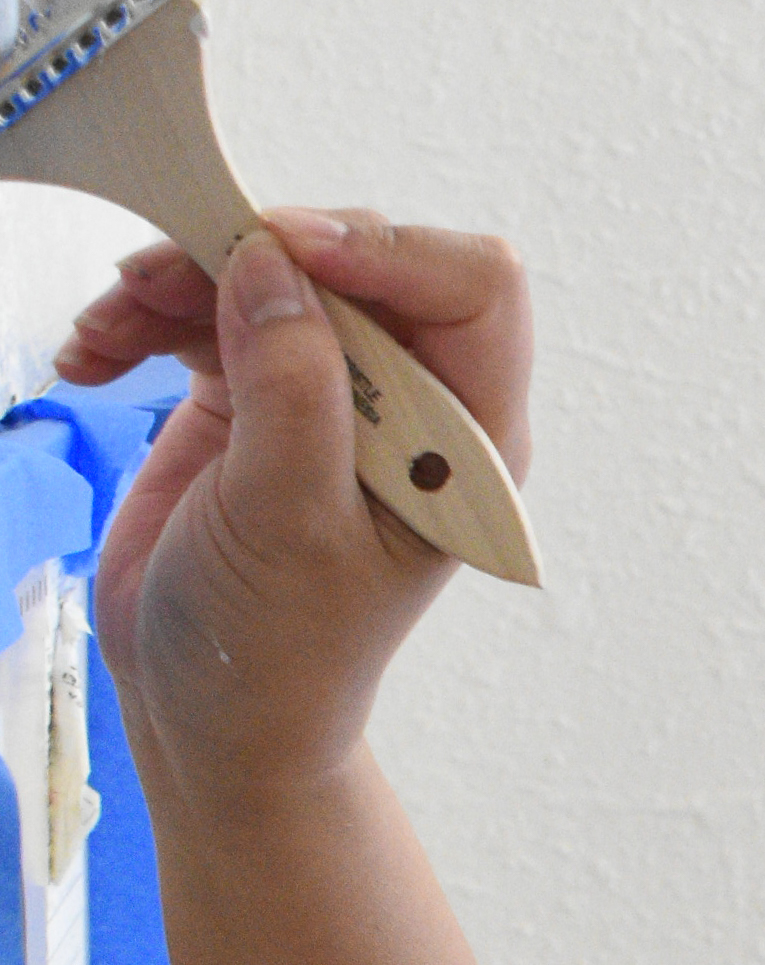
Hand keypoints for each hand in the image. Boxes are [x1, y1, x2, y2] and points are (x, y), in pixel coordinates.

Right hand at [73, 211, 534, 813]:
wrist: (207, 715)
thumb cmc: (276, 651)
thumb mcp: (286, 522)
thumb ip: (292, 390)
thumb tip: (276, 263)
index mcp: (464, 439)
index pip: (471, 288)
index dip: (385, 249)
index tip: (285, 249)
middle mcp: (410, 402)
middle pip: (357, 260)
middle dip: (253, 257)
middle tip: (156, 287)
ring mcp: (328, 391)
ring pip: (271, 272)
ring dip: (178, 278)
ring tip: (106, 330)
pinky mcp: (254, 393)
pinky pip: (207, 309)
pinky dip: (146, 314)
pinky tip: (93, 356)